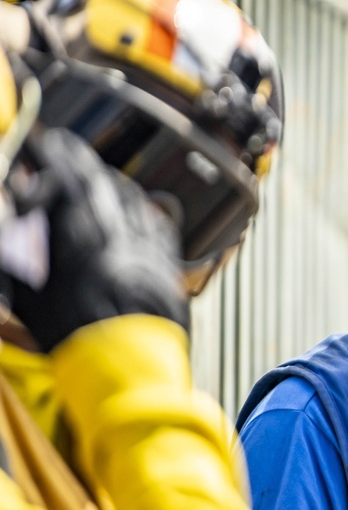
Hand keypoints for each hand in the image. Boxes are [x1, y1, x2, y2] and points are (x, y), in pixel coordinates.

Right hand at [1, 127, 188, 351]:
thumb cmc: (76, 335)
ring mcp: (148, 240)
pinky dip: (140, 207)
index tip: (33, 143)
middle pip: (97, 177)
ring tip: (91, 174)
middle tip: (58, 145)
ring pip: (129, 194)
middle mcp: (119, 226)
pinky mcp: (169, 259)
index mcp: (80, 230)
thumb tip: (7, 234)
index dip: (45, 154)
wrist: (131, 367)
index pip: (61, 174)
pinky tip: (134, 207)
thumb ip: (12, 256)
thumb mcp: (28, 295)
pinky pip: (156, 219)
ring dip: (107, 179)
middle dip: (75, 157)